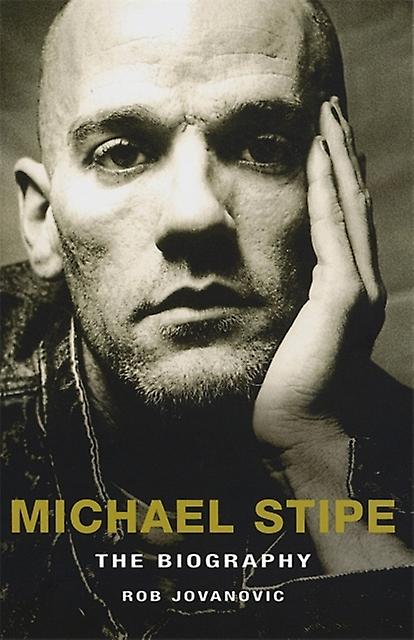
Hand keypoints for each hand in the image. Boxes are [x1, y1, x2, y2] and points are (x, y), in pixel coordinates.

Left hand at [254, 97, 385, 452]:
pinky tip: (314, 155)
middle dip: (341, 153)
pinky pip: (331, 229)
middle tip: (328, 110)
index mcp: (346, 292)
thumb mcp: (285, 335)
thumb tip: (263, 279)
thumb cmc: (282, 392)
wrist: (297, 432)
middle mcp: (362, 283)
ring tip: (326, 116)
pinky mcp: (343, 297)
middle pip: (353, 202)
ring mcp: (358, 288)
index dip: (335, 177)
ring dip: (337, 157)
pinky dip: (324, 189)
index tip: (319, 141)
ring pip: (349, 206)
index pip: (342, 221)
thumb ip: (287, 302)